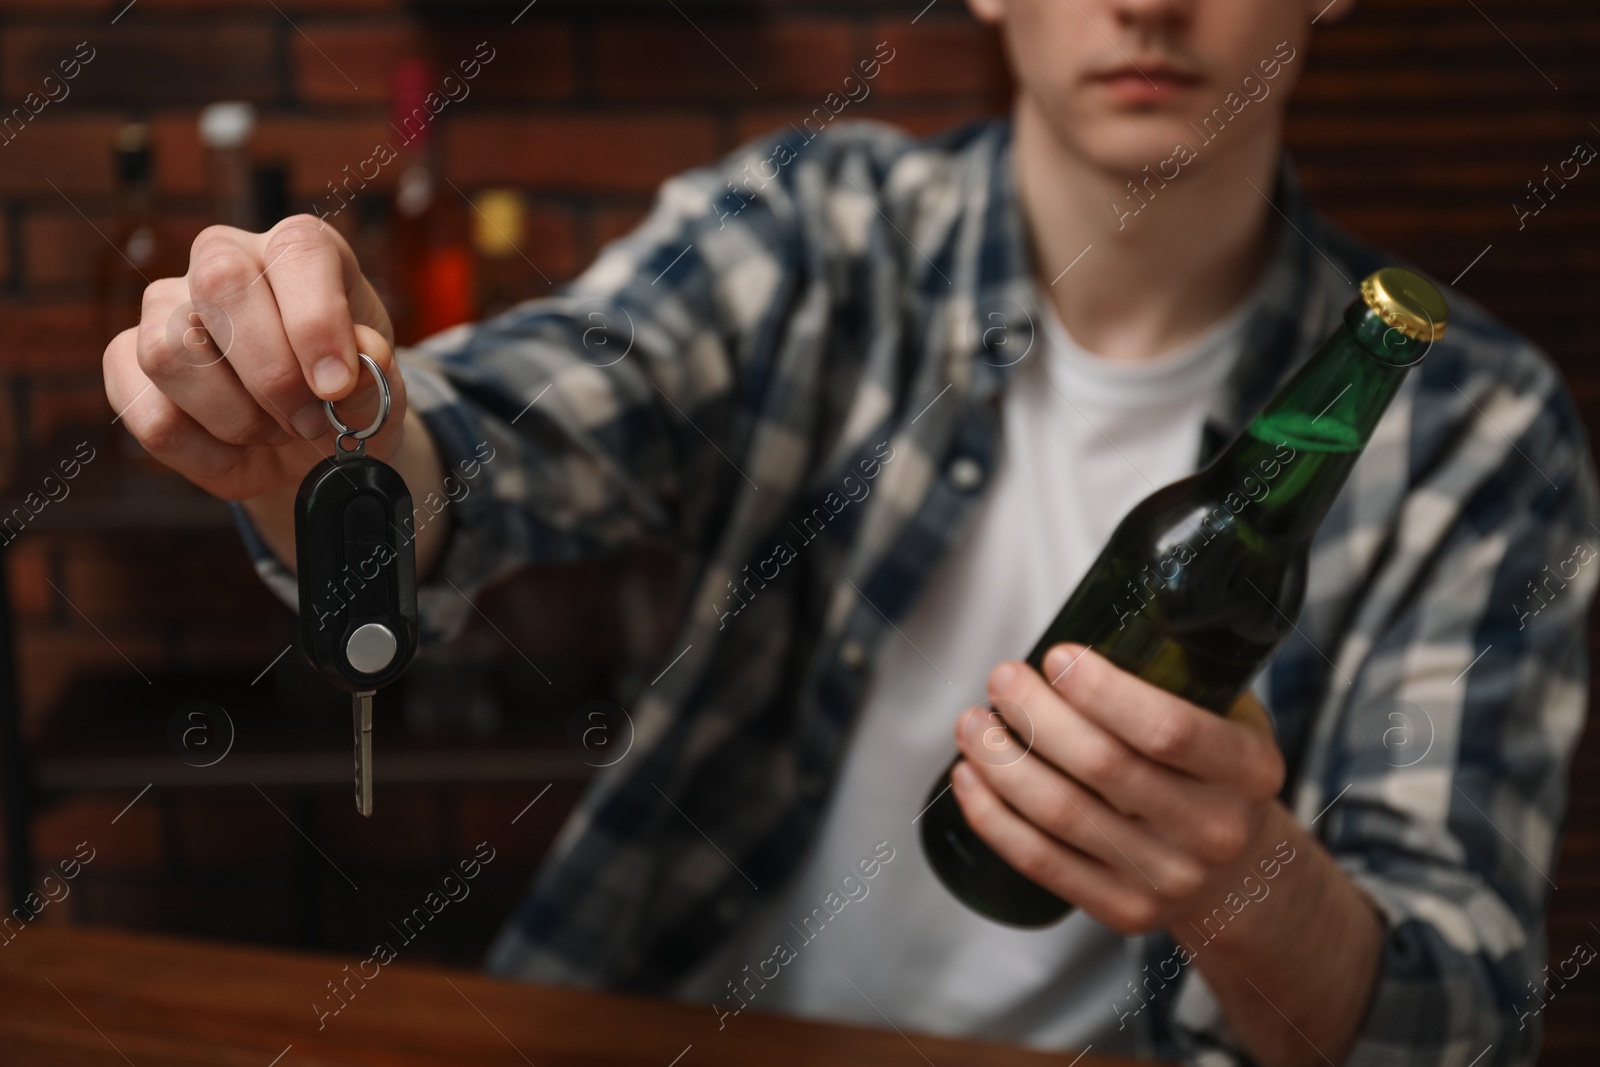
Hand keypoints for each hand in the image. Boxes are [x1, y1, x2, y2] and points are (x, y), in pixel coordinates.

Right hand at [102, 215, 405, 501]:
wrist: (314, 445)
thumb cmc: (349, 400)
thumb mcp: (381, 389)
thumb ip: (373, 374)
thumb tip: (354, 363)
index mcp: (299, 249)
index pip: (298, 250)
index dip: (316, 321)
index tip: (337, 386)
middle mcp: (225, 260)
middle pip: (220, 285)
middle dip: (272, 375)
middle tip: (311, 421)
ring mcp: (165, 307)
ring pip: (169, 353)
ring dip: (237, 417)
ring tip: (276, 431)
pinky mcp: (127, 361)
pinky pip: (151, 414)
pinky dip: (205, 453)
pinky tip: (237, 448)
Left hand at [950, 644, 1286, 934]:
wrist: (1242, 874)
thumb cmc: (1217, 772)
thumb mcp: (1233, 718)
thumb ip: (1184, 674)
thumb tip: (1093, 608)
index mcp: (1249, 769)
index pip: (1168, 728)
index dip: (1101, 690)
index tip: (1056, 655)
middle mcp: (1213, 830)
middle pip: (1102, 766)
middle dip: (1036, 714)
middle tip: (1001, 677)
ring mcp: (1168, 878)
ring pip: (1062, 814)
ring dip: (1002, 761)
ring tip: (972, 721)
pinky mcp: (1123, 910)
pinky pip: (1042, 862)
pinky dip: (993, 817)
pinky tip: (967, 777)